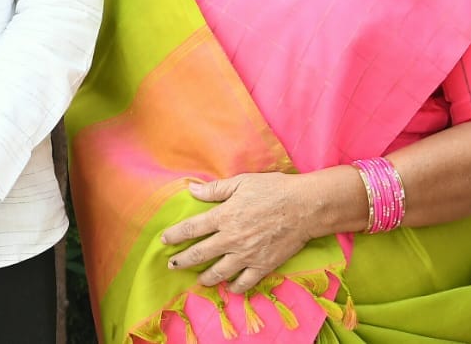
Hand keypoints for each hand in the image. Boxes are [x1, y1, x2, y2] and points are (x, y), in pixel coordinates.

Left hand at [159, 173, 314, 294]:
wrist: (305, 207)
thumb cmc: (274, 190)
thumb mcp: (242, 183)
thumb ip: (215, 189)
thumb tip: (192, 190)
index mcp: (224, 217)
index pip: (191, 229)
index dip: (175, 235)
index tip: (164, 240)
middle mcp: (231, 239)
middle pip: (199, 254)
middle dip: (182, 261)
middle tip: (171, 265)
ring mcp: (247, 255)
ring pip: (219, 273)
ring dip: (205, 278)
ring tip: (198, 280)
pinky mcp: (263, 266)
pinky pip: (244, 282)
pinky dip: (235, 287)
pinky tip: (229, 287)